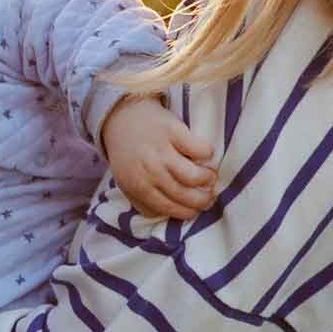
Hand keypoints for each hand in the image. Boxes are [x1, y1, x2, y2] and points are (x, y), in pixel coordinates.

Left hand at [102, 96, 216, 219]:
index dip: (189, 213)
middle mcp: (150, 171)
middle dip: (203, 200)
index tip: (198, 210)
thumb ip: (143, 200)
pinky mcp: (173, 131)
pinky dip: (207, 154)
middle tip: (210, 197)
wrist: (122, 115)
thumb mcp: (127, 180)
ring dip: (207, 179)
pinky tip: (205, 154)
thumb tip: (166, 215)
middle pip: (185, 195)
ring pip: (194, 176)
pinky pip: (199, 149)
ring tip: (210, 177)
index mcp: (137, 186)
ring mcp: (162, 151)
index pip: (170, 209)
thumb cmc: (129, 152)